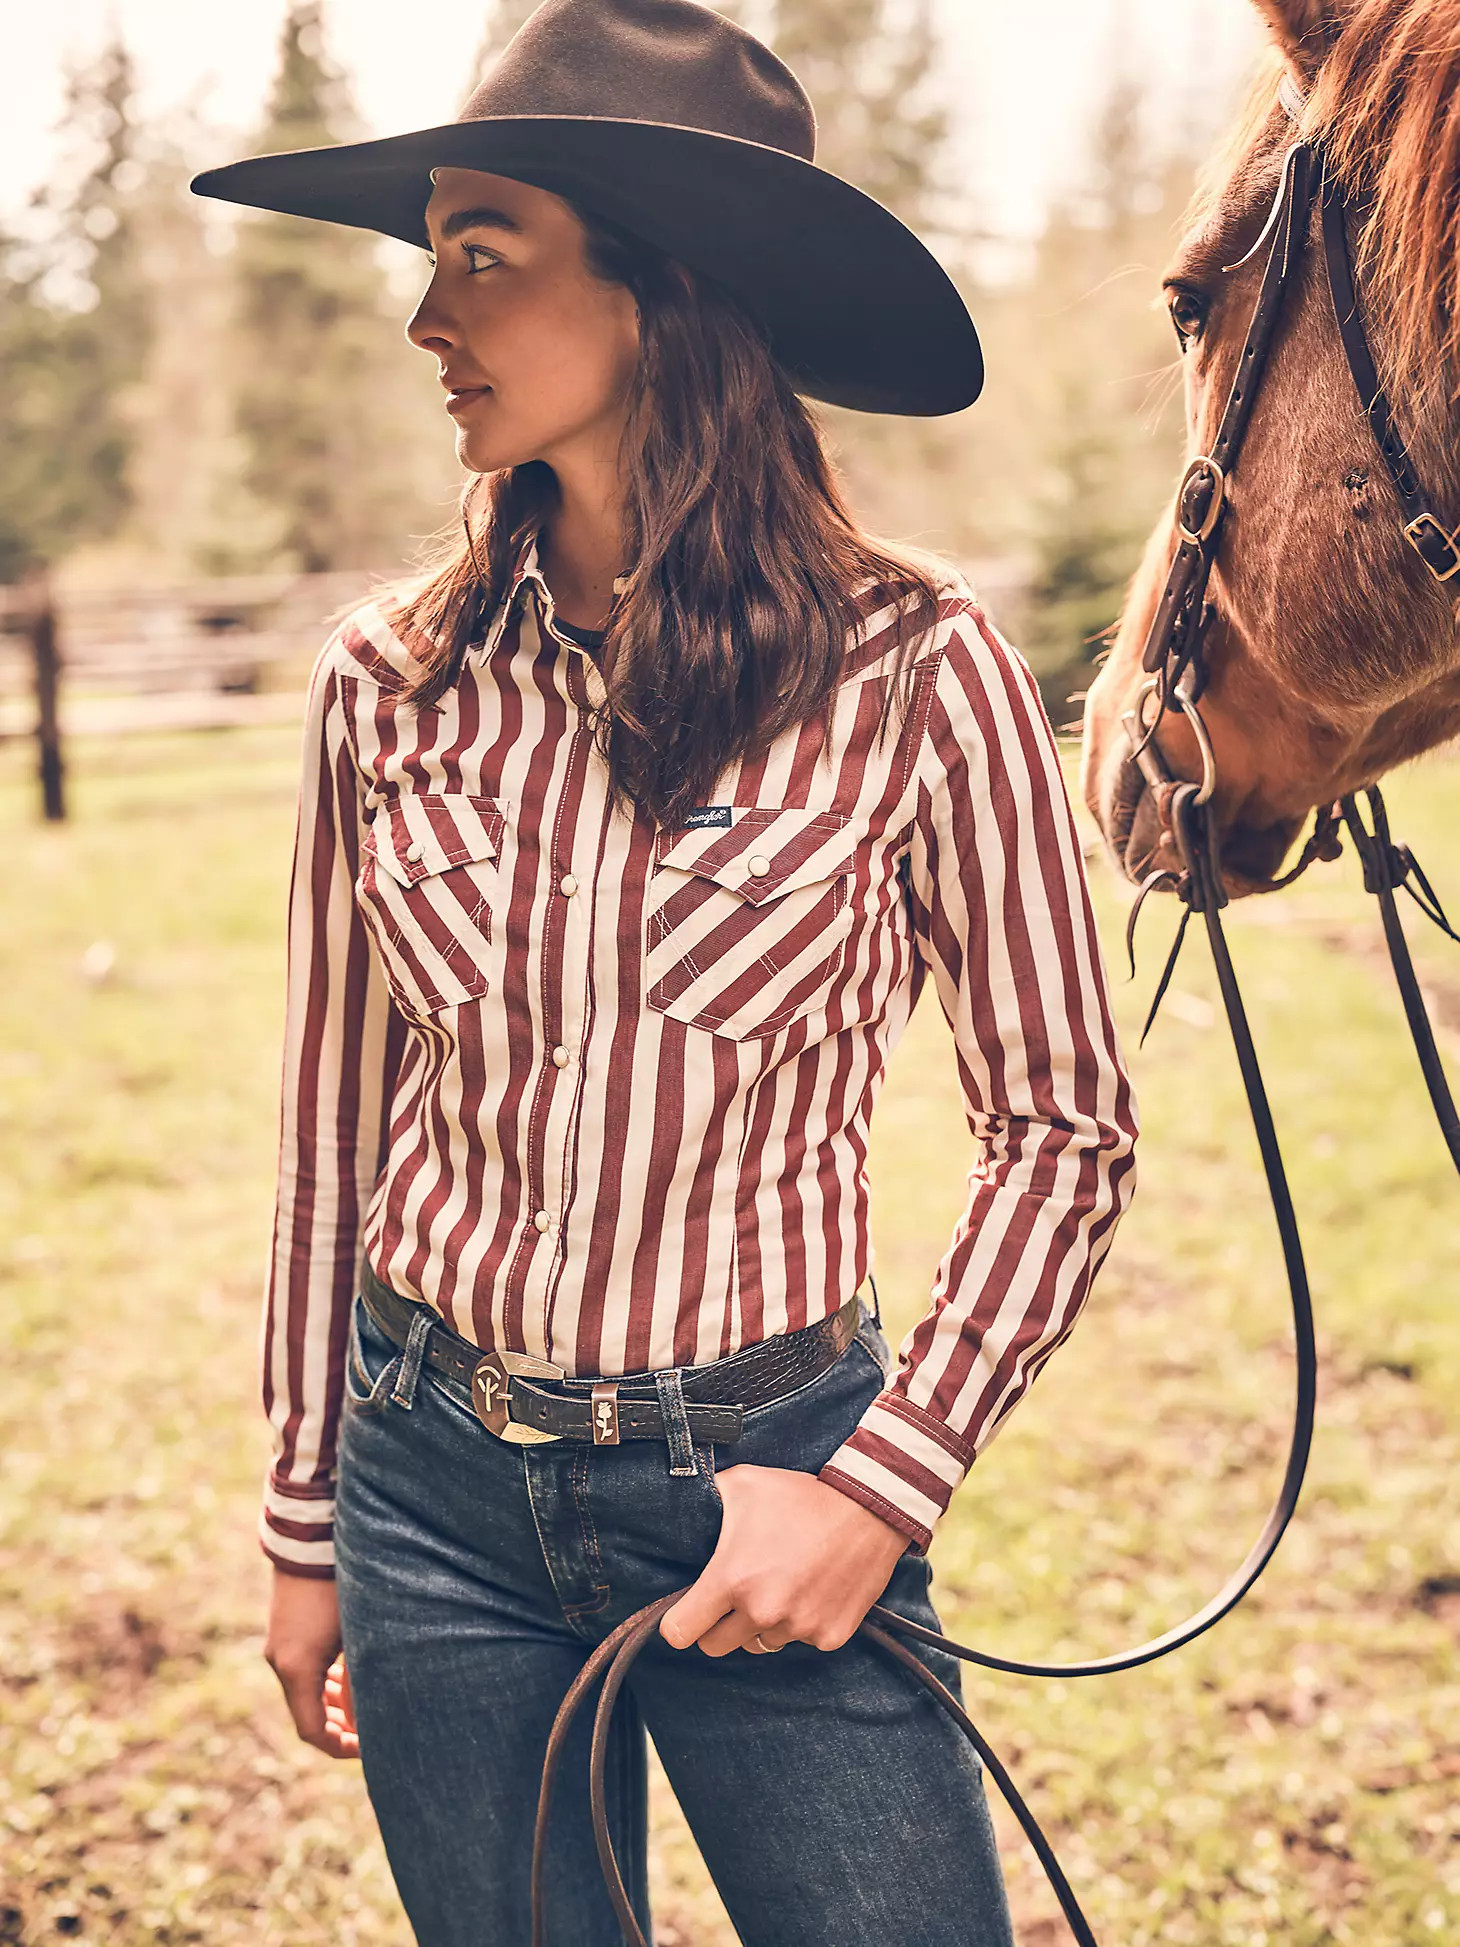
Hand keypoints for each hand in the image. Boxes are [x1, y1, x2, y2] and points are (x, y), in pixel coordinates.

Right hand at [265, 1567, 358, 1758]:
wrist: (311, 1537)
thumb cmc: (342, 1584)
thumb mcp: (359, 1636)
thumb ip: (361, 1683)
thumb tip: (363, 1723)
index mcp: (297, 1669)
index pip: (313, 1731)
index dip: (340, 1747)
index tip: (369, 1748)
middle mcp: (280, 1661)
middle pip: (307, 1714)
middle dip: (338, 1728)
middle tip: (370, 1732)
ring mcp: (278, 1645)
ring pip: (305, 1691)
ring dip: (332, 1703)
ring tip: (364, 1704)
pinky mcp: (283, 1629)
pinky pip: (301, 1670)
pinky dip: (323, 1681)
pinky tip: (348, 1675)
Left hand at [659, 1464, 908, 1656]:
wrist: (868, 1508)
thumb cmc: (802, 1496)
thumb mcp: (744, 1484)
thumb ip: (708, 1501)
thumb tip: (681, 1507)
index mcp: (732, 1579)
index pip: (680, 1632)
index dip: (677, 1624)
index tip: (685, 1613)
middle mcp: (762, 1611)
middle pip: (716, 1647)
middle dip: (717, 1625)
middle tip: (733, 1596)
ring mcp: (798, 1628)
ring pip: (760, 1643)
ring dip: (762, 1623)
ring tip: (779, 1584)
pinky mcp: (829, 1636)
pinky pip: (800, 1641)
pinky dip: (800, 1623)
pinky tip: (810, 1590)